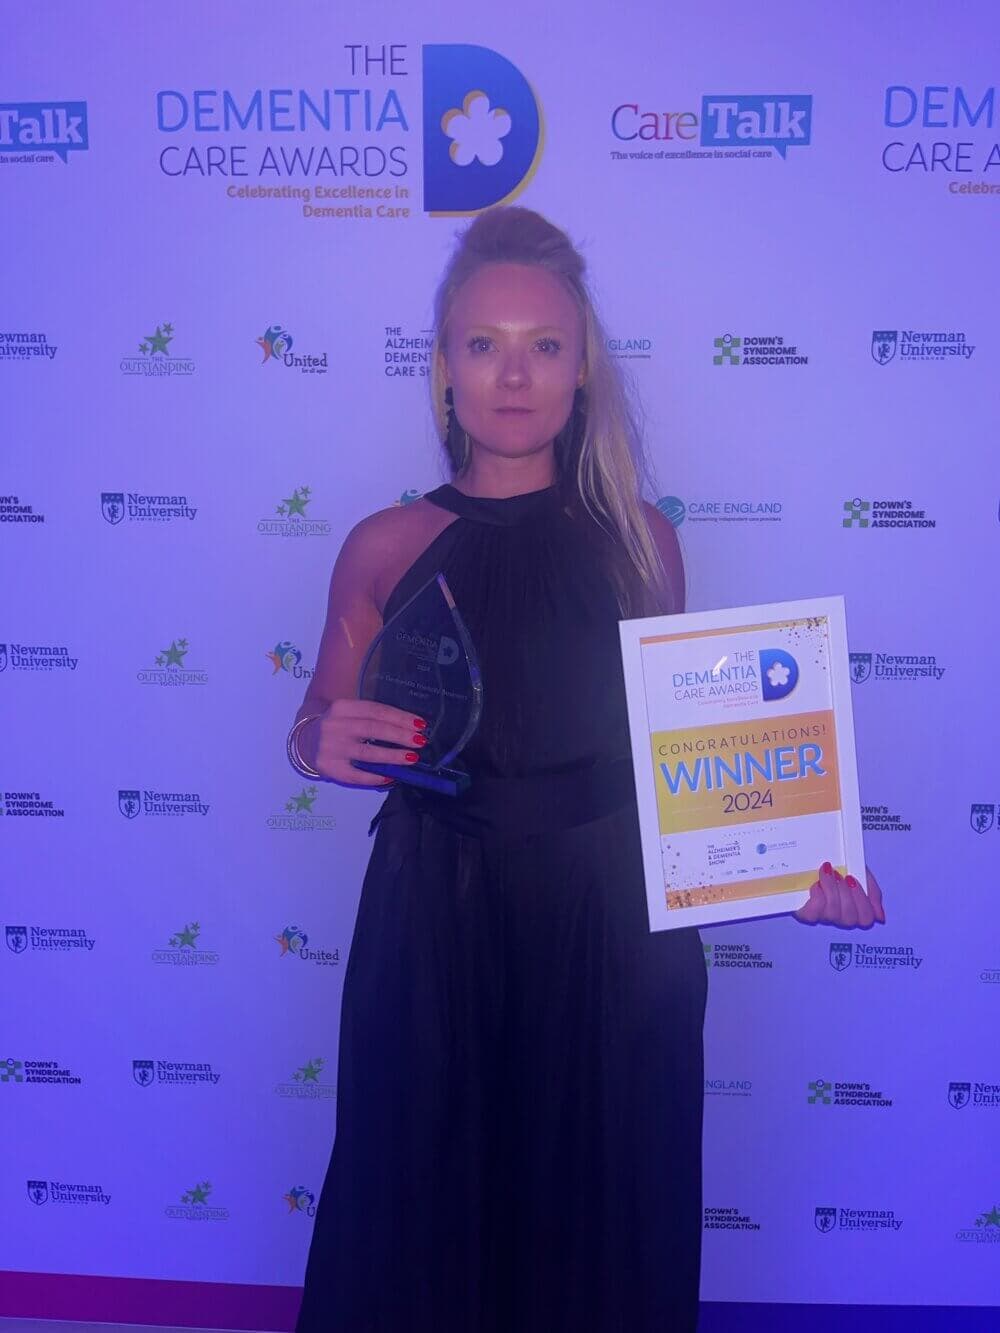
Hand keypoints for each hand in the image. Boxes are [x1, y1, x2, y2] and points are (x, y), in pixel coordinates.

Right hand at [300, 700, 427, 788]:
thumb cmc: (339, 726)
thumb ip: (373, 718)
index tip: (420, 724)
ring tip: (411, 758)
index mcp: (342, 707)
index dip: (400, 717)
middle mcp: (334, 726)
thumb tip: (410, 729)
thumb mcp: (350, 714)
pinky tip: (390, 776)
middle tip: (420, 741)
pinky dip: (375, 777)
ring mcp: (330, 748)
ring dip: (393, 756)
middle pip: (373, 729)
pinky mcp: (329, 768)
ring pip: (367, 753)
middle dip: (400, 735)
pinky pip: (356, 775)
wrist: (306, 740)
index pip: (376, 711)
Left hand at [794, 862, 885, 927]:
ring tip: (827, 873)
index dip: (862, 900)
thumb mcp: (861, 873)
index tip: (852, 878)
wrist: (810, 857)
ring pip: (832, 913)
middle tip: (840, 875)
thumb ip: (872, 892)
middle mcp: (839, 917)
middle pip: (850, 918)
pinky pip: (813, 913)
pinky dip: (817, 897)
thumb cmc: (839, 867)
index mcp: (855, 910)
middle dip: (846, 893)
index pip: (866, 919)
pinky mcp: (805, 914)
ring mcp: (822, 916)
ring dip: (831, 889)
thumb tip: (880, 916)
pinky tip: (816, 885)